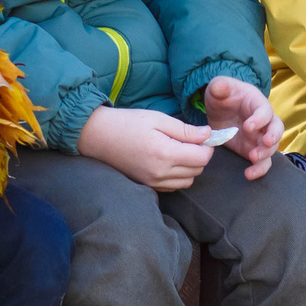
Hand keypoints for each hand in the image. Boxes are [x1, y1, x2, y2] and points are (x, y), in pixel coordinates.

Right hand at [79, 105, 217, 190]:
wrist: (97, 136)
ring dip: (190, 168)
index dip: (208, 146)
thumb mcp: (158, 119)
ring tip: (180, 150)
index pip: (202, 158)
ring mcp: (153, 182)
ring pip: (187, 181)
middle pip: (197, 170)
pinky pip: (173, 187)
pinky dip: (178, 177)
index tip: (203, 136)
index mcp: (165, 154)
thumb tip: (208, 134)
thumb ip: (185, 129)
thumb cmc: (127, 123)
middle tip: (191, 141)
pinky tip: (170, 161)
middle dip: (200, 156)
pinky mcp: (146, 186)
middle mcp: (160, 173)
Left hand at [201, 75, 281, 179]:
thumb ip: (220, 86)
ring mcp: (260, 137)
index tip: (247, 126)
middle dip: (273, 137)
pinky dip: (258, 169)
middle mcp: (264, 121)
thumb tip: (221, 87)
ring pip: (271, 148)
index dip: (260, 119)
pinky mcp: (253, 150)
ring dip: (265, 154)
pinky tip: (248, 175)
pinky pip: (262, 162)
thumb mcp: (218, 87)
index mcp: (258, 103)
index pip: (265, 110)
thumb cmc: (223, 95)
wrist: (220, 109)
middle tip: (264, 143)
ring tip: (253, 159)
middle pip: (277, 129)